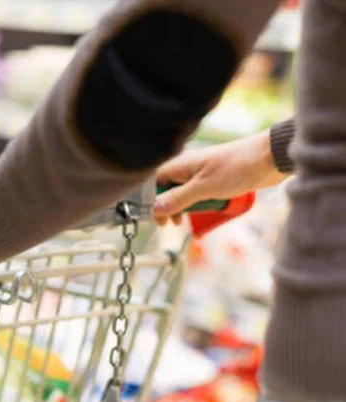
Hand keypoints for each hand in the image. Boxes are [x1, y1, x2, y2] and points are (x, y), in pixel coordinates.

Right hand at [154, 130, 288, 224]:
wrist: (269, 159)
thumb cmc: (237, 168)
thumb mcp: (204, 188)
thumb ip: (179, 198)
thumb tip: (154, 209)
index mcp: (180, 164)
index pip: (153, 181)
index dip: (151, 200)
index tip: (155, 217)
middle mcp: (187, 167)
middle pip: (165, 188)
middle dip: (164, 206)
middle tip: (168, 224)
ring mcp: (200, 173)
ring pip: (180, 192)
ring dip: (179, 207)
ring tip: (181, 222)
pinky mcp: (212, 180)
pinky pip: (195, 194)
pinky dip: (193, 204)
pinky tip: (197, 213)